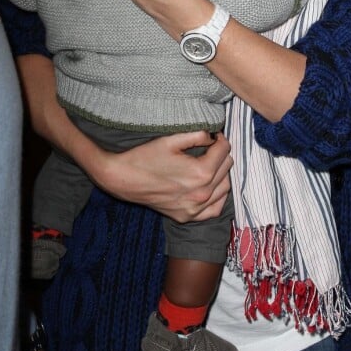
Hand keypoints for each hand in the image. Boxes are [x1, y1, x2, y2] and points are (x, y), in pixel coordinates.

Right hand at [94, 131, 232, 222]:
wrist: (124, 179)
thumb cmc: (146, 156)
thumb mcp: (172, 139)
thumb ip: (198, 134)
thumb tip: (214, 135)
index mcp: (201, 172)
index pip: (224, 150)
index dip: (219, 138)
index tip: (212, 135)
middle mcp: (202, 193)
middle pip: (227, 167)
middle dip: (220, 154)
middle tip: (209, 147)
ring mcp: (195, 208)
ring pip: (225, 187)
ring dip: (221, 173)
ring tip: (209, 164)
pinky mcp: (187, 217)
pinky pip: (214, 209)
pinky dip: (216, 197)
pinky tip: (208, 186)